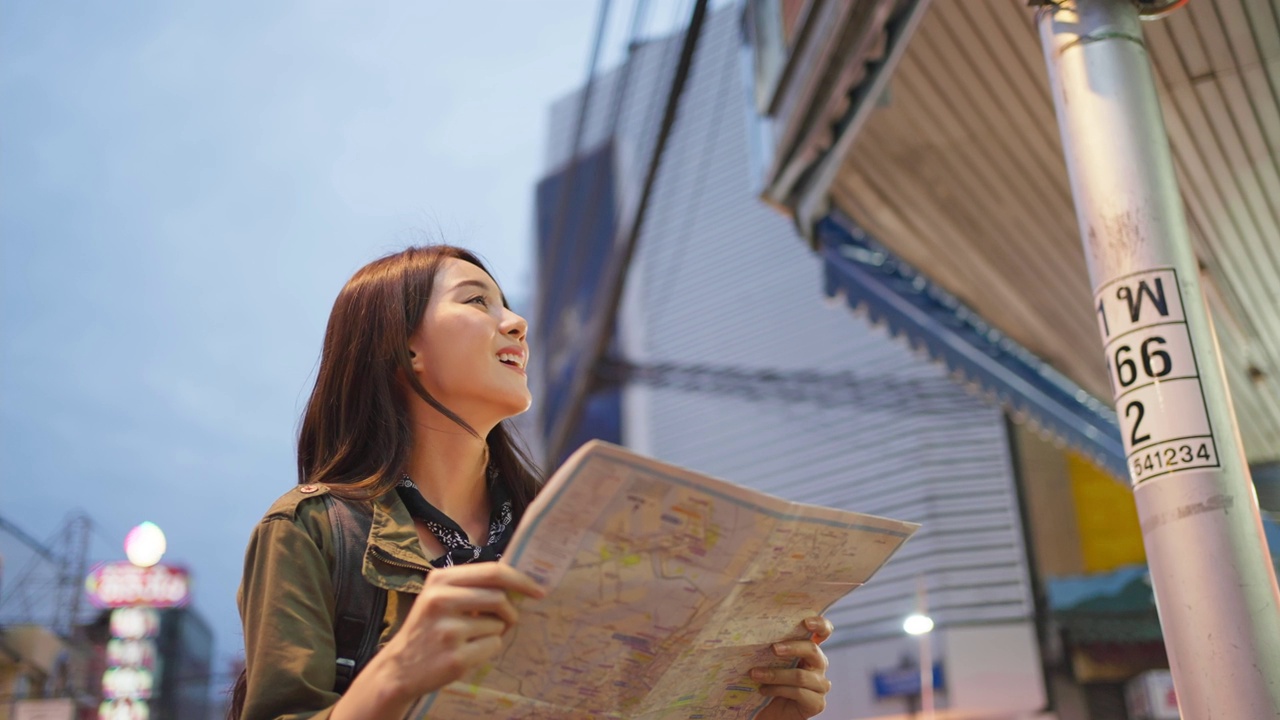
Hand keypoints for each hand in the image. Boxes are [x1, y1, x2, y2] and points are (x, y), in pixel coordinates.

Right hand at [371, 563, 544, 700]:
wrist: (399, 668)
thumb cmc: (428, 629)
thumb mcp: (439, 597)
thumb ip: (471, 586)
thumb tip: (517, 582)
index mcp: (439, 580)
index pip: (492, 571)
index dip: (520, 579)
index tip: (537, 589)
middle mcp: (441, 601)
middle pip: (499, 597)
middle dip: (510, 611)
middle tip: (508, 620)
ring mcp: (448, 631)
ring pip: (498, 624)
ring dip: (495, 632)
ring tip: (472, 638)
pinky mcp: (455, 657)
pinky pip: (493, 646)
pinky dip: (488, 649)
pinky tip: (467, 652)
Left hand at [752, 616, 832, 719]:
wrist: (769, 712)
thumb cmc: (768, 681)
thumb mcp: (770, 661)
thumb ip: (773, 648)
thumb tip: (754, 632)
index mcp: (810, 650)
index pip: (824, 632)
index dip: (820, 624)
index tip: (806, 622)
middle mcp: (819, 665)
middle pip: (812, 650)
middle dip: (792, 647)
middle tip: (773, 648)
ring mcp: (820, 685)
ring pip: (800, 675)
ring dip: (775, 674)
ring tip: (755, 674)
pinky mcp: (817, 703)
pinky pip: (798, 693)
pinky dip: (777, 690)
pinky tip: (763, 690)